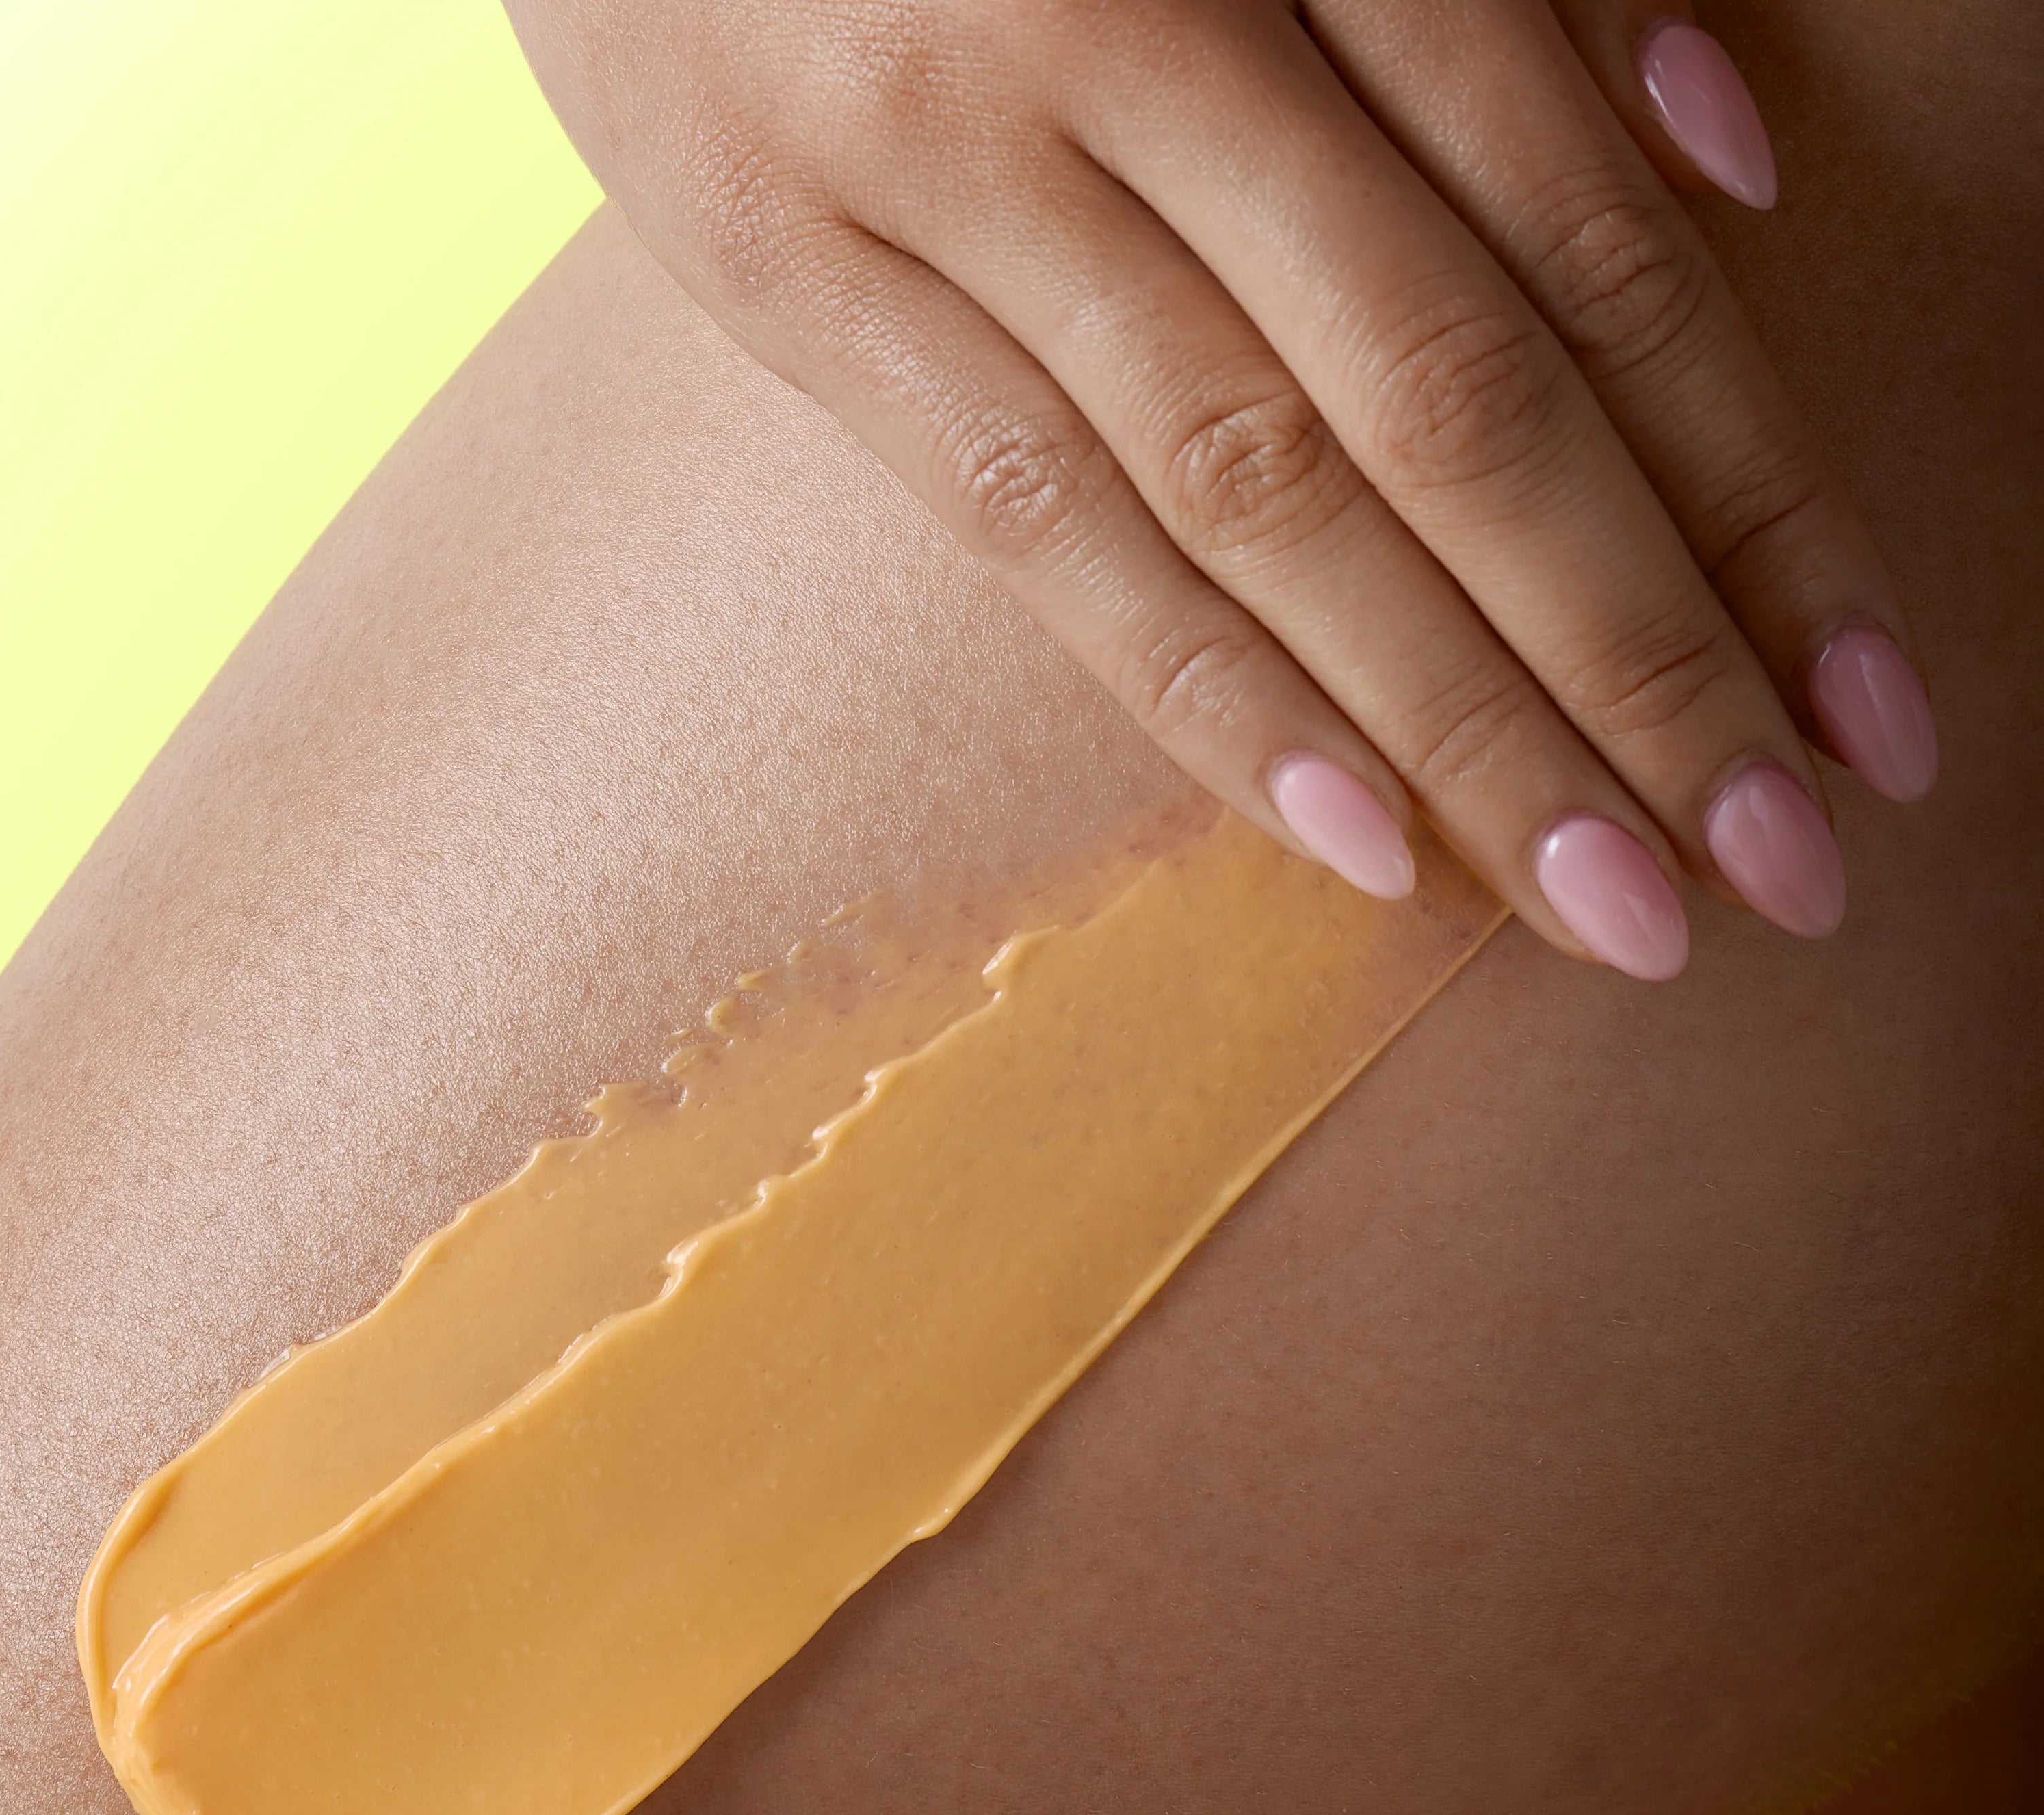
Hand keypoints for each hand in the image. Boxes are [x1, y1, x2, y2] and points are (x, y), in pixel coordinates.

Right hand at [505, 0, 1936, 978]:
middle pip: (1445, 392)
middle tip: (1779, 866)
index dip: (1747, 480)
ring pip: (1253, 483)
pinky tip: (1357, 837)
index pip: (1580, 238)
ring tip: (1611, 900)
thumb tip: (1721, 165)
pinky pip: (1026, 518)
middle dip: (1638, 650)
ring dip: (1457, 716)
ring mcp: (940, 162)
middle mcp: (1128, 26)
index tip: (1857, 694)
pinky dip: (1200, 685)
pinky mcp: (784, 277)